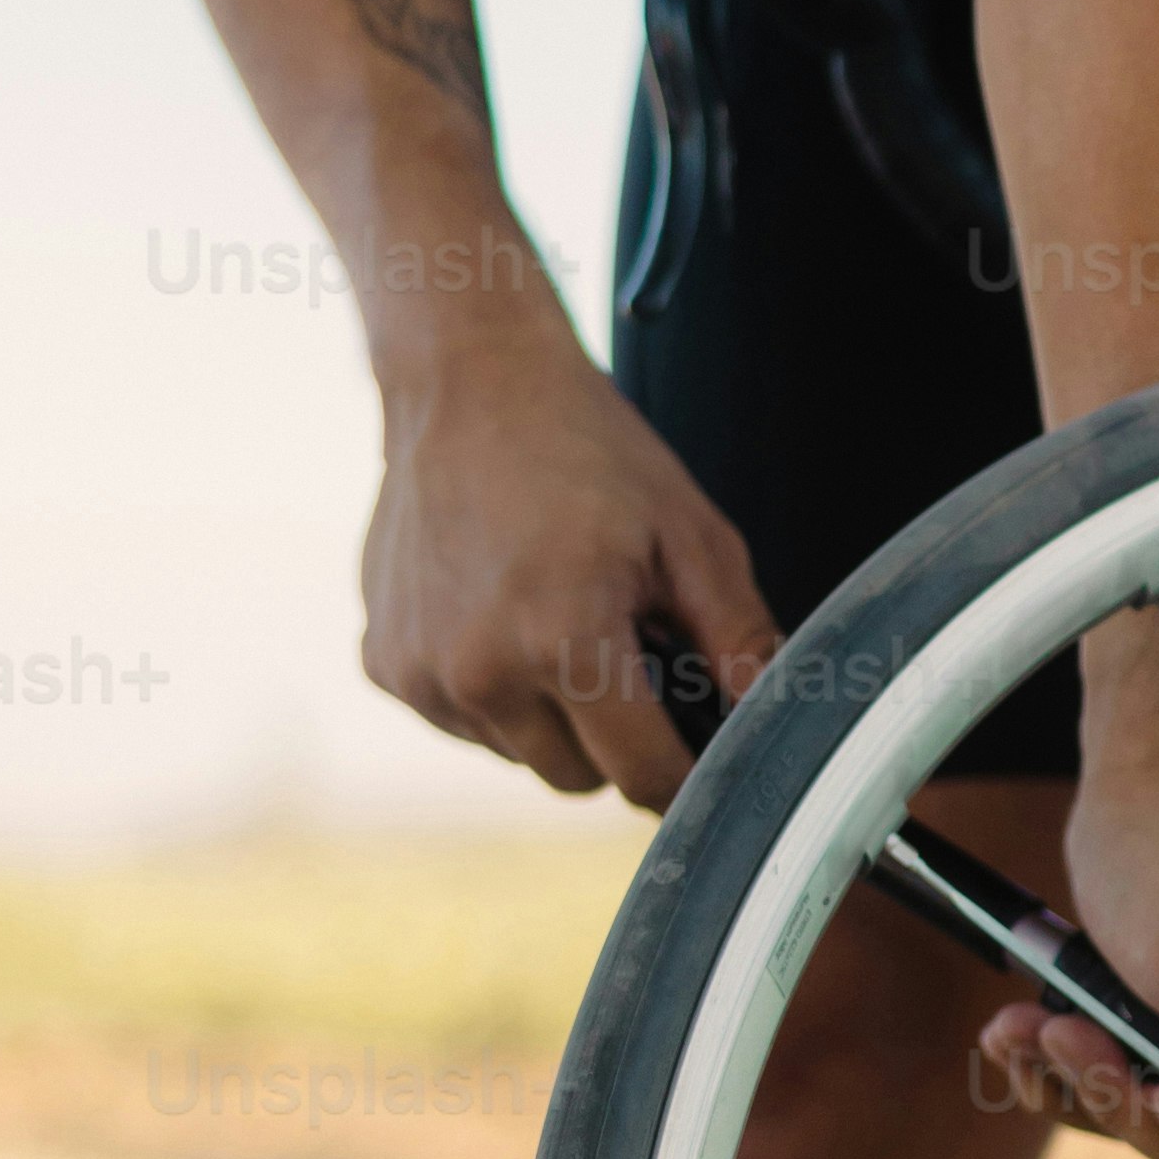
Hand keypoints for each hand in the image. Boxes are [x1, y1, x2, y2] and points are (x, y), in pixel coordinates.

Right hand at [362, 318, 775, 807]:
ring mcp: (421, 674)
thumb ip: (741, 641)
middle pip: (577, 778)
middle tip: (622, 647)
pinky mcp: (383, 664)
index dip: (685, 773)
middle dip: (611, 734)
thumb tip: (774, 728)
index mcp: (563, 641)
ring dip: (545, 712)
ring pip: (516, 753)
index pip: (642, 778)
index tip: (697, 747)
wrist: (467, 380)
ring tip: (554, 614)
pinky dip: (488, 686)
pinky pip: (460, 719)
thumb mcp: (690, 535)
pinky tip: (496, 608)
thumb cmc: (586, 448)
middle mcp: (480, 673)